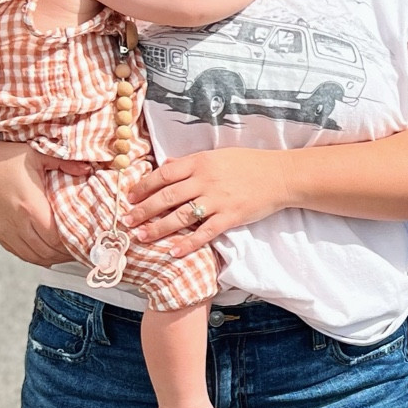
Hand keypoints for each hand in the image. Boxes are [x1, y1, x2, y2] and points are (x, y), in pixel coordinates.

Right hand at [0, 139, 79, 266]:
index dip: (74, 243)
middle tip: (82, 248)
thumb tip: (88, 169)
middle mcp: (17, 223)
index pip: (57, 238)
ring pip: (34, 257)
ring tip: (67, 252)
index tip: (87, 240)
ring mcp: (5, 231)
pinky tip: (47, 251)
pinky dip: (36, 256)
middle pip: (48, 251)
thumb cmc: (7, 156)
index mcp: (30, 207)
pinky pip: (20, 253)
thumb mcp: (37, 155)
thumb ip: (64, 163)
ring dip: (52, 257)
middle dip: (67, 253)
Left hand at [125, 146, 293, 251]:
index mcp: (200, 162)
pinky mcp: (231, 217)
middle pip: (167, 197)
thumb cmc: (249, 164)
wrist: (280, 176)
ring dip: (159, 228)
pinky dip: (189, 243)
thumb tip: (165, 166)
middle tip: (127, 221)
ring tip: (142, 237)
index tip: (130, 197)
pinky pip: (205, 232)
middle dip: (144, 210)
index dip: (144, 186)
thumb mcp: (217, 155)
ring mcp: (218, 200)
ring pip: (181, 216)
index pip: (164, 174)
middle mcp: (206, 180)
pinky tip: (174, 252)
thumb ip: (191, 162)